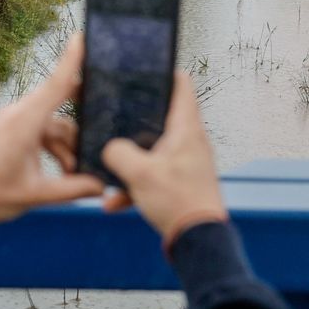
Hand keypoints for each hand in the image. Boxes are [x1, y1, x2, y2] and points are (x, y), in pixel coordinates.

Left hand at [0, 33, 104, 222]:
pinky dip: (55, 154)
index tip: (82, 35)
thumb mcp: (32, 194)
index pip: (56, 85)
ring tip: (72, 181)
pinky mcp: (13, 132)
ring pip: (56, 131)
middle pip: (64, 120)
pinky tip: (62, 177)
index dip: (72, 60)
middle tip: (94, 163)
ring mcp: (17, 123)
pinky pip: (44, 136)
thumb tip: (101, 186)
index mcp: (25, 122)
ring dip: (67, 154)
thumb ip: (70, 190)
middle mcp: (22, 116)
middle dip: (80, 143)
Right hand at [102, 71, 228, 248]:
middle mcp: (190, 142)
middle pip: (161, 117)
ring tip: (110, 172)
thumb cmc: (179, 202)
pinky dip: (135, 187)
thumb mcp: (139, 173)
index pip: (182, 86)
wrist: (198, 241)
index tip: (145, 67)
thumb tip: (110, 148)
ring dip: (130, 161)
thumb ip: (118, 153)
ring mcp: (186, 163)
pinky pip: (154, 177)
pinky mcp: (181, 183)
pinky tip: (115, 202)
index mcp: (186, 129)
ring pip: (153, 151)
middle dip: (135, 119)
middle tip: (114, 114)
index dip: (165, 71)